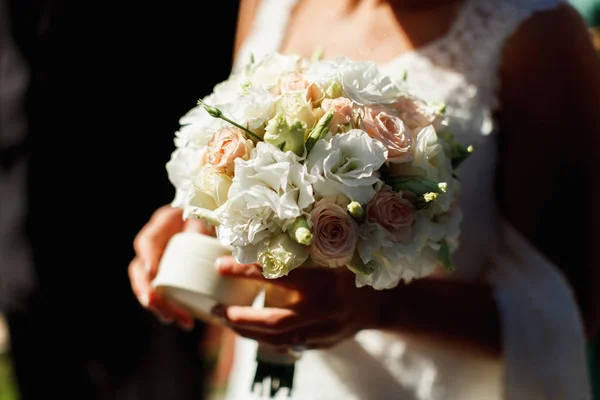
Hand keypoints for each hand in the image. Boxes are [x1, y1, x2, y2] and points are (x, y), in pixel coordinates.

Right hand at [128, 205, 214, 329]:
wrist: (213, 221)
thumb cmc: (212, 216)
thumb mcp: (209, 216)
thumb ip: (206, 223)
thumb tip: (206, 236)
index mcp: (163, 226)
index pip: (148, 240)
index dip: (147, 256)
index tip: (153, 271)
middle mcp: (155, 246)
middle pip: (139, 270)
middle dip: (145, 289)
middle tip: (153, 303)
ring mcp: (159, 264)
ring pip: (148, 288)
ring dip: (159, 306)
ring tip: (174, 318)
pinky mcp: (169, 279)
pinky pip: (164, 297)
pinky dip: (173, 310)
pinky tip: (187, 321)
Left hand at [211, 257, 381, 349]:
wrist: (380, 303)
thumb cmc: (351, 269)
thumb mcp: (334, 251)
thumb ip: (304, 246)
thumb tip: (261, 231)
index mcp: (327, 280)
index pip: (280, 276)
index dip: (247, 271)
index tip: (221, 265)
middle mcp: (325, 310)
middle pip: (275, 320)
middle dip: (241, 317)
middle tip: (215, 310)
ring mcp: (324, 332)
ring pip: (278, 339)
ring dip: (247, 333)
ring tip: (225, 321)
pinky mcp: (322, 344)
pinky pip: (287, 345)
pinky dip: (264, 340)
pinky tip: (248, 332)